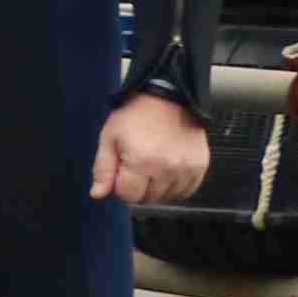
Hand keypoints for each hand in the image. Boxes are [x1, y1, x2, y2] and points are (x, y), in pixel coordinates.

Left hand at [94, 94, 210, 206]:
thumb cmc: (135, 116)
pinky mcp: (200, 167)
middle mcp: (167, 169)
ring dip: (157, 188)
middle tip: (137, 165)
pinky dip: (175, 186)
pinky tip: (167, 171)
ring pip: (167, 197)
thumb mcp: (109, 138)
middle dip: (138, 187)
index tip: (122, 170)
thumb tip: (97, 194)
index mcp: (142, 162)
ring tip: (153, 165)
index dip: (120, 185)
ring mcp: (186, 169)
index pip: (128, 195)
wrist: (168, 98)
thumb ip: (103, 169)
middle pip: (147, 198)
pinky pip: (186, 191)